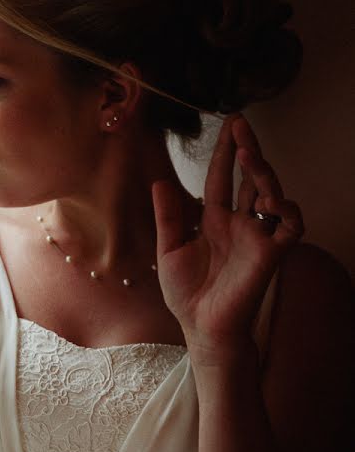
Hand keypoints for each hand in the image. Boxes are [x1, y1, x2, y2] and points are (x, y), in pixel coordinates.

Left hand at [151, 114, 304, 363]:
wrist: (200, 327)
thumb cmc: (186, 293)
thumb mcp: (169, 249)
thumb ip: (168, 217)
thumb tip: (159, 182)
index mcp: (214, 220)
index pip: (222, 179)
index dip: (224, 153)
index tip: (228, 126)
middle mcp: (239, 224)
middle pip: (250, 178)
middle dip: (248, 150)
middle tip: (241, 124)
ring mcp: (257, 237)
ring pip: (272, 194)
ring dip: (264, 172)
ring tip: (249, 154)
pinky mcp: (270, 254)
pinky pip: (291, 226)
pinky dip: (287, 209)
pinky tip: (270, 198)